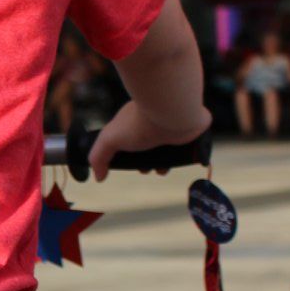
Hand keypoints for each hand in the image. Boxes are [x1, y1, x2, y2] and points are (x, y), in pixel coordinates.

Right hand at [87, 101, 211, 181]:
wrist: (171, 114)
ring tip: (161, 168)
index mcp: (136, 122)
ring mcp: (173, 126)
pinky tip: (175, 161)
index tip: (130, 165)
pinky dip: (182, 158)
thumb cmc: (138, 123)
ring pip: (168, 152)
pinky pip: (188, 148)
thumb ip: (98, 157)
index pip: (132, 141)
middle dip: (146, 163)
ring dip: (164, 164)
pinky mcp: (191, 131)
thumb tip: (98, 177)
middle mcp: (154, 123)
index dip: (130, 157)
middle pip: (150, 149)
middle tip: (145, 169)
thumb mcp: (109, 139)